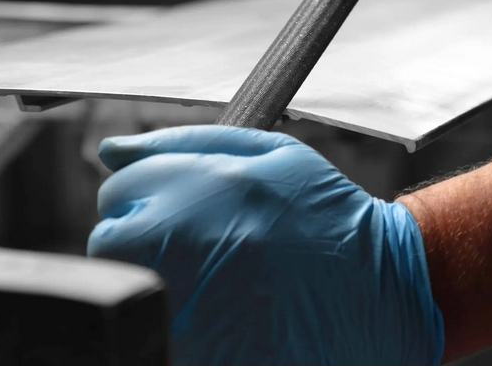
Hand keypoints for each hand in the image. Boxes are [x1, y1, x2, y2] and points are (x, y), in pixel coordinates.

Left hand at [88, 125, 442, 364]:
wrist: (381, 293)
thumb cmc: (325, 218)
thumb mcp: (270, 156)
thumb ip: (182, 145)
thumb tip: (111, 151)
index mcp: (205, 189)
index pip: (117, 190)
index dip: (144, 198)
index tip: (174, 211)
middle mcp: (190, 244)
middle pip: (110, 242)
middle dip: (140, 238)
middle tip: (190, 246)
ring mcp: (193, 305)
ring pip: (131, 288)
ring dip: (159, 278)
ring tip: (214, 278)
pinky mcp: (203, 351)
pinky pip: (158, 328)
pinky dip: (177, 318)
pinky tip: (220, 309)